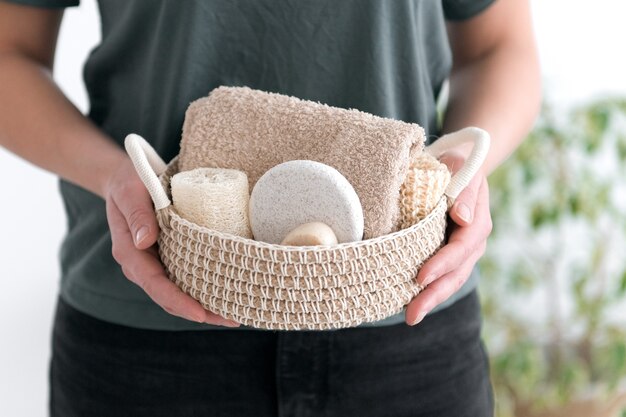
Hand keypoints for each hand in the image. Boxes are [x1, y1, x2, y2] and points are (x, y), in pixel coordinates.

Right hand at [105, 158, 239, 326]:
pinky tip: (225, 294)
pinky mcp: (167, 258)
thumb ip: (137, 214)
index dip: (178, 301)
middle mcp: (142, 264)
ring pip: (178, 293)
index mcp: (130, 252)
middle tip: (232, 320)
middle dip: (199, 312)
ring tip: (234, 314)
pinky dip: (202, 290)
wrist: (127, 179)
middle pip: (169, 298)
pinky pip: (184, 279)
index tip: (201, 314)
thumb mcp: (130, 190)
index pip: (154, 284)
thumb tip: (144, 241)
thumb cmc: (129, 181)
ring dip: (205, 306)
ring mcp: (155, 263)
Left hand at [405, 151, 491, 325]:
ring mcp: (462, 252)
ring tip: (410, 316)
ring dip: (430, 299)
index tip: (421, 277)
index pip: (460, 248)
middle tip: (412, 314)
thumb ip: (465, 192)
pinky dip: (427, 290)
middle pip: (456, 273)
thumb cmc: (457, 166)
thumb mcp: (463, 169)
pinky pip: (440, 276)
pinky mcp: (448, 255)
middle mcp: (472, 242)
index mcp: (478, 222)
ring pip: (449, 280)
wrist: (458, 166)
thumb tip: (462, 218)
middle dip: (434, 294)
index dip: (442, 264)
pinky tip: (407, 302)